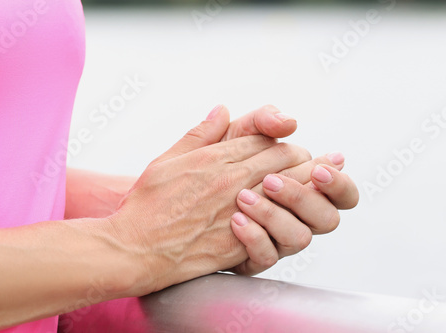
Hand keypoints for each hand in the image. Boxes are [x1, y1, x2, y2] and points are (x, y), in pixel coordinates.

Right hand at [108, 108, 311, 293]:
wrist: (135, 250)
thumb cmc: (145, 207)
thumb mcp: (166, 160)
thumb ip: (199, 135)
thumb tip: (222, 110)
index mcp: (213, 158)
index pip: (263, 139)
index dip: (280, 141)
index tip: (287, 147)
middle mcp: (229, 180)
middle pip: (282, 159)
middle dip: (299, 158)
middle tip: (307, 163)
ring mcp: (237, 210)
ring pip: (287, 188)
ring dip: (303, 185)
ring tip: (310, 187)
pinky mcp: (240, 240)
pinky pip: (277, 223)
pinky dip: (291, 217)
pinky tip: (295, 218)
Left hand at [216, 104, 359, 275]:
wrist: (171, 199)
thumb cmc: (209, 164)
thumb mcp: (233, 134)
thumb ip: (261, 121)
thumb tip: (289, 121)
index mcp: (301, 187)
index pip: (341, 192)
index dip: (338, 182)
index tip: (320, 168)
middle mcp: (294, 217)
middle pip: (328, 219)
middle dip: (305, 197)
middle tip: (272, 181)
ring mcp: (274, 240)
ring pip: (299, 239)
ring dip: (275, 215)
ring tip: (243, 198)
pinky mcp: (250, 258)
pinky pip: (266, 258)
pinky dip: (254, 237)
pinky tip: (235, 220)